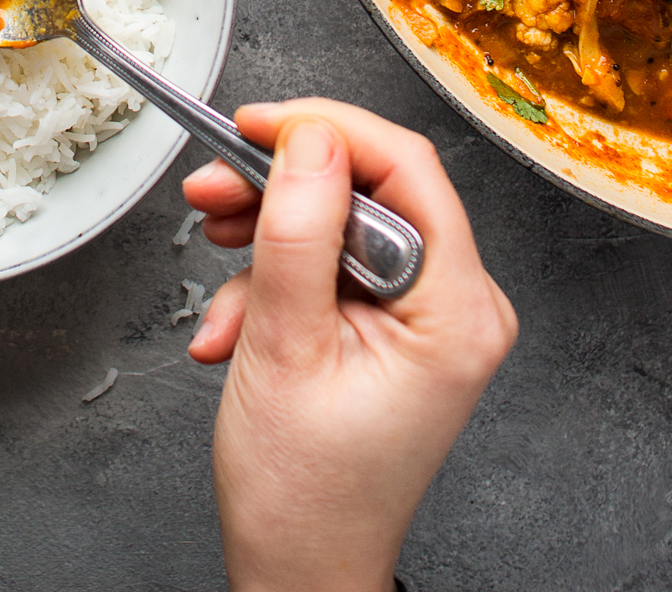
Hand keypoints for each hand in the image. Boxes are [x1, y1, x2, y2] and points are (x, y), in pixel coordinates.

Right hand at [182, 100, 516, 591]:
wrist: (299, 572)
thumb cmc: (303, 493)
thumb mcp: (283, 343)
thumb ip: (298, 229)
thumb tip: (308, 137)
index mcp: (458, 309)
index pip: (405, 167)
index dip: (325, 129)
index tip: (255, 123)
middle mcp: (459, 305)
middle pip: (369, 190)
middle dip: (280, 187)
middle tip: (213, 187)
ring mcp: (430, 318)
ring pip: (342, 223)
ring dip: (267, 237)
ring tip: (215, 261)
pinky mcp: (397, 328)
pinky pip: (334, 266)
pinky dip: (276, 280)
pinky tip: (234, 322)